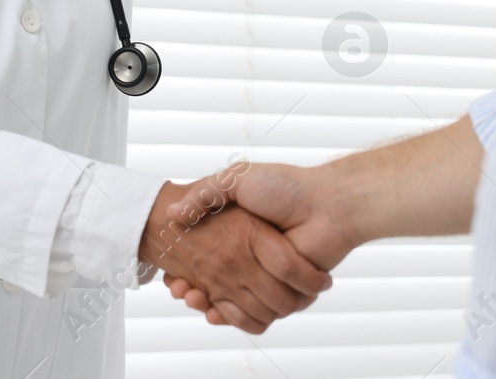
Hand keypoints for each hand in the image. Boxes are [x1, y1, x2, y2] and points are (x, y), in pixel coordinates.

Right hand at [139, 181, 330, 333]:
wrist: (326, 204)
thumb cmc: (284, 186)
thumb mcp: (236, 178)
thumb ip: (205, 193)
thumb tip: (173, 212)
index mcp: (240, 232)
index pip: (204, 256)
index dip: (183, 267)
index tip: (170, 273)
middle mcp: (252, 256)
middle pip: (213, 283)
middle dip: (191, 289)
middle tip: (177, 287)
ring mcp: (268, 275)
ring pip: (230, 301)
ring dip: (208, 303)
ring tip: (193, 296)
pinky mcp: (285, 291)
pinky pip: (257, 313)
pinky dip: (233, 317)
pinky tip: (213, 309)